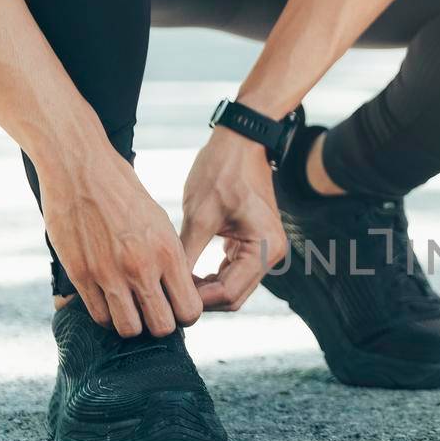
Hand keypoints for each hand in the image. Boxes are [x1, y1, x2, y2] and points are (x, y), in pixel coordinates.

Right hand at [39, 152, 201, 337]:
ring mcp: (109, 274)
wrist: (79, 167)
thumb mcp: (159, 222)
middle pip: (161, 327)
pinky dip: (105, 314)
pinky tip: (107, 298)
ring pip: (128, 329)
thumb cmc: (123, 192)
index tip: (175, 306)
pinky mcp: (81, 274)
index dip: (184, 314)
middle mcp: (141, 267)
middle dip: (159, 324)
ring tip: (128, 306)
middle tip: (151, 310)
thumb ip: (168, 260)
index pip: (189, 310)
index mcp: (168, 252)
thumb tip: (176, 293)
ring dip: (130, 322)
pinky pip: (99, 316)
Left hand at [179, 127, 287, 311]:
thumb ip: (186, 254)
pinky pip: (233, 272)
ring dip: (205, 289)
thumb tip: (168, 287)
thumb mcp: (199, 215)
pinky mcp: (255, 244)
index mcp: (265, 249)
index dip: (196, 299)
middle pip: (233, 296)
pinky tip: (186, 272)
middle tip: (167, 294)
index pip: (228, 293)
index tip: (167, 295)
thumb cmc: (222, 170)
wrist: (241, 141)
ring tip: (173, 284)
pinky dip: (211, 276)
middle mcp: (272, 254)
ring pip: (232, 287)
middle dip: (201, 299)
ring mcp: (265, 250)